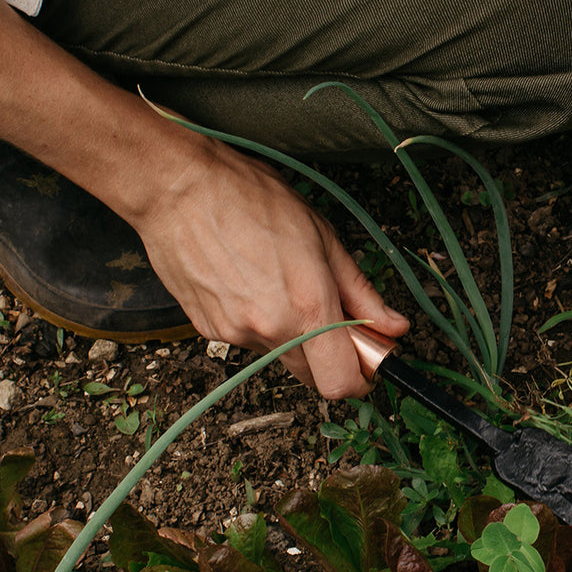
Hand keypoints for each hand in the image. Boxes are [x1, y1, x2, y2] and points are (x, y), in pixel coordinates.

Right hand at [130, 137, 408, 397]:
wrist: (178, 188)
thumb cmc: (250, 198)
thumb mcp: (323, 236)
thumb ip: (361, 291)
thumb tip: (394, 326)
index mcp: (308, 305)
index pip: (341, 382)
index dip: (361, 378)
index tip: (369, 359)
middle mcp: (270, 328)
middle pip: (314, 377)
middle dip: (332, 357)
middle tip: (334, 317)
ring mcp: (235, 332)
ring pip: (281, 356)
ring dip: (293, 336)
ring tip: (281, 283)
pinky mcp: (208, 329)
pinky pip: (249, 341)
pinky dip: (260, 322)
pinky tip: (252, 283)